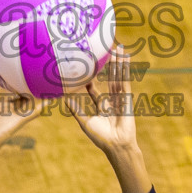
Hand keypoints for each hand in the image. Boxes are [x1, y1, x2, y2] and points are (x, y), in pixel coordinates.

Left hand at [70, 45, 151, 192]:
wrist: (116, 144)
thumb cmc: (101, 138)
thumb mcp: (85, 122)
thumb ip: (76, 111)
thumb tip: (64, 100)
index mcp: (102, 106)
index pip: (95, 90)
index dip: (90, 80)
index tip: (85, 70)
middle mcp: (112, 100)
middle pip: (109, 79)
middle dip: (108, 66)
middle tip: (106, 51)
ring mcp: (120, 98)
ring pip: (118, 76)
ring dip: (118, 62)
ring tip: (118, 48)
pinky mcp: (127, 97)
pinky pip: (125, 79)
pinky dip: (125, 69)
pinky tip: (125, 58)